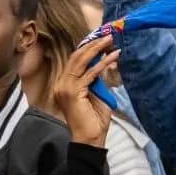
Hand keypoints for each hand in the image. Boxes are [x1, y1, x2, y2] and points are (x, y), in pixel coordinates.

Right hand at [50, 33, 117, 148]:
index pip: (75, 60)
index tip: (102, 39)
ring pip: (81, 61)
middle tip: (108, 35)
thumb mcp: (97, 94)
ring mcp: (65, 87)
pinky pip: (90, 73)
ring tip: (111, 41)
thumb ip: (97, 79)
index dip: (88, 48)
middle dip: (93, 44)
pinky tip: (113, 56)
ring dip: (97, 49)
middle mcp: (62, 83)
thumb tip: (104, 62)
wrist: (90, 139)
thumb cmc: (94, 120)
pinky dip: (102, 63)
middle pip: (76, 57)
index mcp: (65, 84)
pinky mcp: (73, 92)